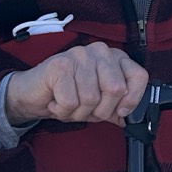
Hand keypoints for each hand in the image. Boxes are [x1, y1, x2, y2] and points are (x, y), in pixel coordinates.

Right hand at [4, 42, 148, 126]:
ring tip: (68, 105)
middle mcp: (99, 51)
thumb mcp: (99, 103)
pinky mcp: (60, 65)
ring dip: (78, 113)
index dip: (132, 99)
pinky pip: (71, 101)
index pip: (139, 76)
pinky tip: (56, 102)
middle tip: (86, 110)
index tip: (121, 112)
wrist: (32, 93)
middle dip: (101, 110)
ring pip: (91, 98)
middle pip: (115, 89)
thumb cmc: (68, 95)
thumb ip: (118, 109)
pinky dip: (63, 111)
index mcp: (114, 58)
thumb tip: (135, 120)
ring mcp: (79, 55)